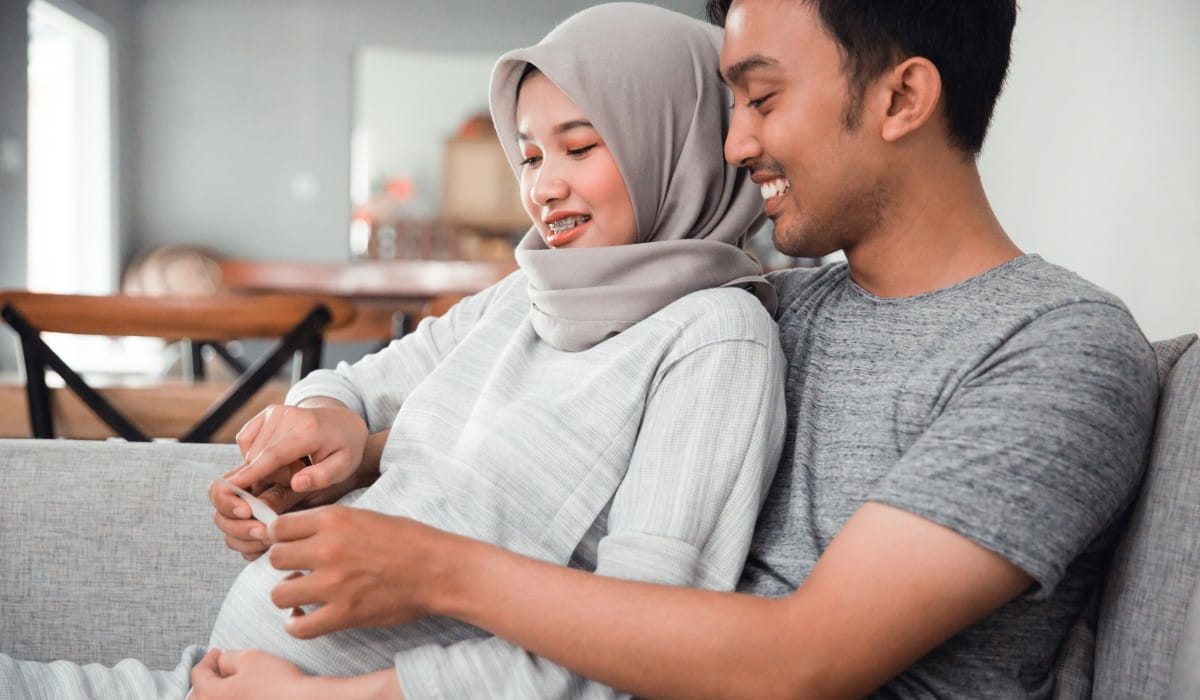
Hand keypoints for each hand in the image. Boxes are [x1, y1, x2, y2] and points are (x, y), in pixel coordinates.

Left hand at [189, 648, 309, 699]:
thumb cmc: (276, 681)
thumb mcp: (249, 657)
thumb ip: (227, 658)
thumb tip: (220, 664)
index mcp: (209, 696)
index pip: (197, 674)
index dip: (207, 659)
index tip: (218, 652)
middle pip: (199, 695)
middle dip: (207, 680)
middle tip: (219, 668)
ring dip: (215, 695)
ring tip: (229, 684)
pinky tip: (241, 696)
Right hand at [209, 400, 370, 559]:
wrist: (343, 420)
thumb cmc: (345, 447)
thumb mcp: (345, 466)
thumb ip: (322, 477)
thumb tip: (296, 484)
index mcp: (309, 429)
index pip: (274, 455)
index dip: (252, 472)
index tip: (230, 486)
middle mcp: (288, 415)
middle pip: (261, 459)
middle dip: (275, 476)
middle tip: (300, 473)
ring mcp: (275, 411)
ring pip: (252, 452)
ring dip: (267, 466)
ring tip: (295, 464)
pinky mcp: (267, 412)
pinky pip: (247, 441)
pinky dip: (257, 455)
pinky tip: (280, 456)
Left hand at [265, 505, 458, 638]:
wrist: (438, 569)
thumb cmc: (409, 541)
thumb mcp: (366, 516)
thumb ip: (331, 524)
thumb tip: (300, 536)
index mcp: (334, 519)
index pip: (279, 527)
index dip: (281, 538)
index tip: (290, 545)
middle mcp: (328, 548)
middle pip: (274, 558)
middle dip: (284, 565)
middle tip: (299, 570)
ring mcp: (334, 583)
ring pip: (278, 593)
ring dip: (287, 595)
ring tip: (301, 595)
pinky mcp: (344, 613)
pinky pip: (299, 627)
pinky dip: (296, 625)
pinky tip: (304, 618)